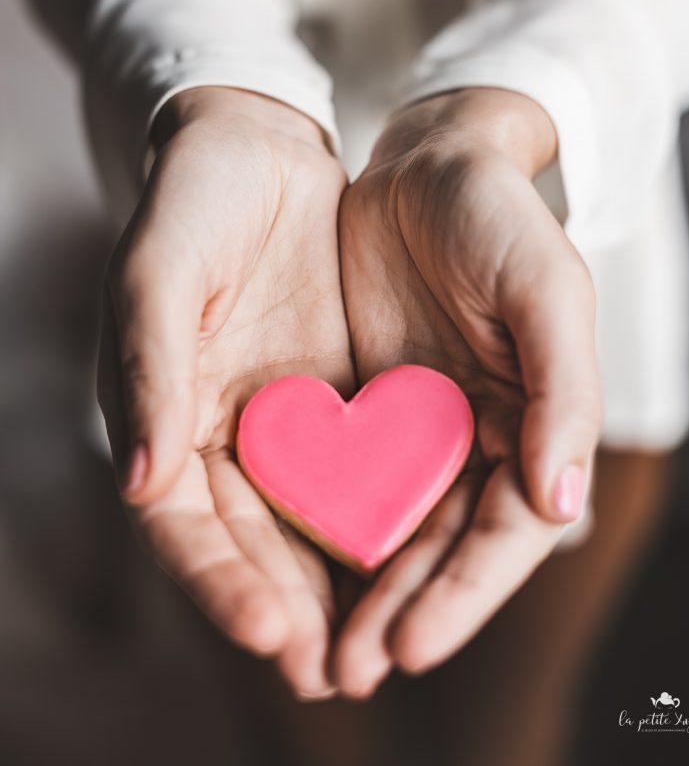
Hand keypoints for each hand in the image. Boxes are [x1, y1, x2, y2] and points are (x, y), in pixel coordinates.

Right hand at [97, 88, 353, 698]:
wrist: (258, 145)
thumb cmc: (192, 200)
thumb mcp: (156, 272)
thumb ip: (148, 368)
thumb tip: (142, 485)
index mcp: (167, 416)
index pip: (182, 525)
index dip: (219, 582)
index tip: (269, 632)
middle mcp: (225, 430)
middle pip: (252, 542)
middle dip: (289, 609)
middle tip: (332, 672)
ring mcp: (286, 416)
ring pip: (312, 518)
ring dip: (341, 583)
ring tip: (381, 644)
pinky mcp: (340, 393)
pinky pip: (364, 464)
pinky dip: (384, 511)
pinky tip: (417, 553)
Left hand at [333, 88, 601, 695]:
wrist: (425, 165)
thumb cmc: (497, 218)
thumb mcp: (544, 290)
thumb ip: (564, 393)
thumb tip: (563, 503)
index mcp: (535, 421)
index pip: (510, 530)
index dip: (468, 593)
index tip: (415, 645)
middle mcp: (479, 436)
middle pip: (447, 546)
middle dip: (406, 610)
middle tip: (353, 671)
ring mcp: (420, 426)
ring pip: (395, 528)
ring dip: (363, 592)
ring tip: (320, 652)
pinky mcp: (367, 407)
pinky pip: (346, 480)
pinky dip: (326, 529)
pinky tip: (292, 570)